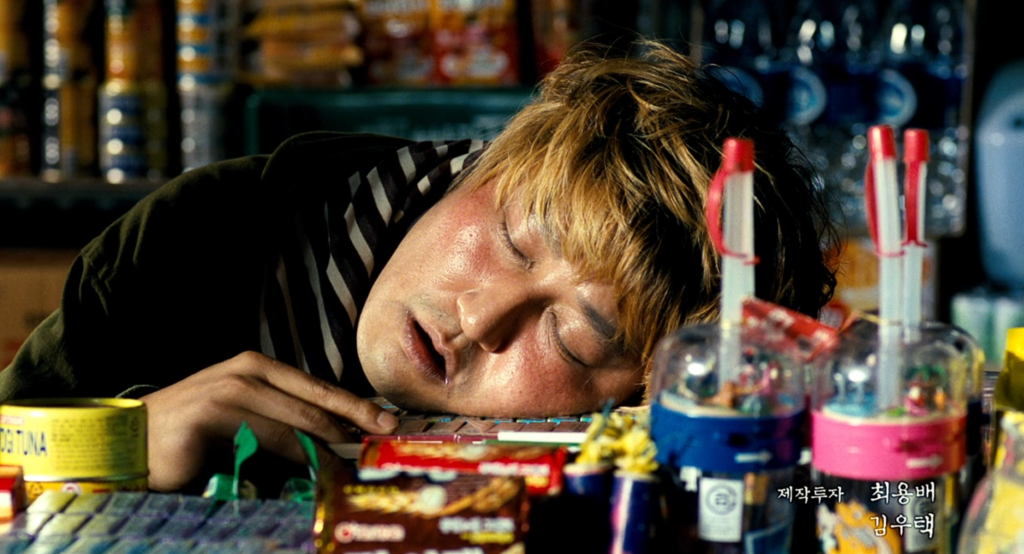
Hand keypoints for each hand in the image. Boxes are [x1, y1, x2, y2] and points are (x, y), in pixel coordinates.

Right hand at [140, 351, 398, 491]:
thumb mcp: (243, 418)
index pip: (318, 386)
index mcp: (256, 367)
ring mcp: (227, 391)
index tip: (388, 422)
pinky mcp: (210, 417)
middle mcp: (245, 372)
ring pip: (293, 423)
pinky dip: (291, 459)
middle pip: (313, 402)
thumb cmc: (192, 435)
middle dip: (351, 424)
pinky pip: (262, 443)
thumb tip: (335, 439)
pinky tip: (311, 471)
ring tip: (351, 465)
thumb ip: (282, 420)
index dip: (355, 405)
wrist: (130, 442)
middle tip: (381, 443)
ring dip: (326, 447)